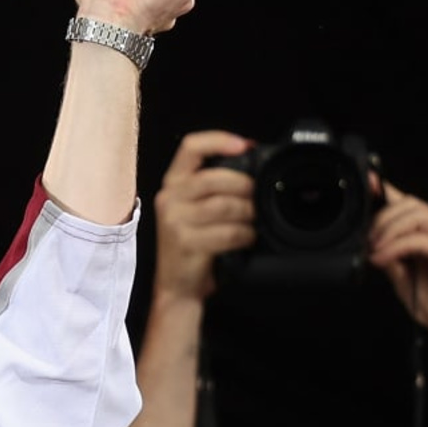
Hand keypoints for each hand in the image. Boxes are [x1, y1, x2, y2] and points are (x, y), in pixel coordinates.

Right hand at [151, 130, 258, 304]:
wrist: (177, 285)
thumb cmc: (193, 244)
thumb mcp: (196, 209)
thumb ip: (214, 187)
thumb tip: (252, 162)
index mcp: (173, 183)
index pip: (191, 147)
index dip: (219, 141)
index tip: (244, 145)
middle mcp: (169, 198)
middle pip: (214, 177)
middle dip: (245, 185)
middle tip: (258, 196)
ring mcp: (174, 220)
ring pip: (224, 205)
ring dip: (248, 213)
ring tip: (254, 221)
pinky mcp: (185, 242)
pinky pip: (227, 232)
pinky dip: (244, 235)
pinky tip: (247, 239)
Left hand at [365, 182, 427, 373]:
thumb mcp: (405, 280)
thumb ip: (392, 259)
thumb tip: (371, 244)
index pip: (410, 204)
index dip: (387, 191)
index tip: (369, 183)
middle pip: (410, 204)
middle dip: (382, 219)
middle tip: (368, 242)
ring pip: (416, 215)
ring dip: (389, 230)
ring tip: (376, 251)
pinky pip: (421, 239)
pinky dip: (397, 246)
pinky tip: (384, 258)